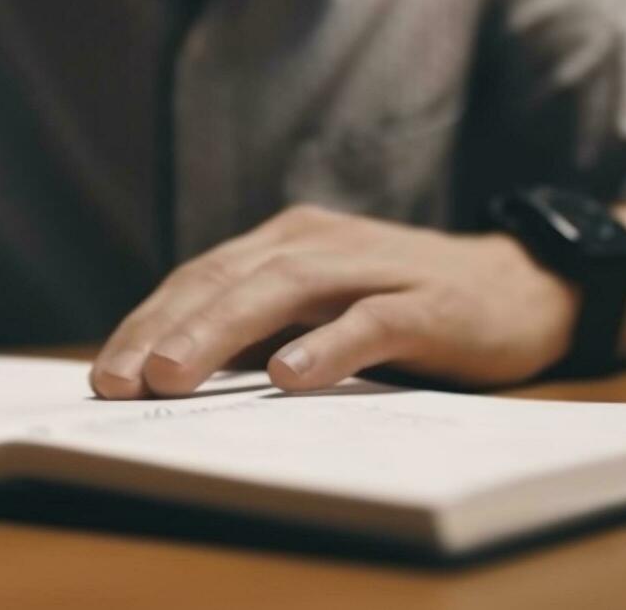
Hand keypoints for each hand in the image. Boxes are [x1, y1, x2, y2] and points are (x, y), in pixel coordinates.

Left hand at [90, 205, 579, 397]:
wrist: (521, 288)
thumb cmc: (406, 308)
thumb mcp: (321, 312)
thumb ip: (262, 331)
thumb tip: (176, 375)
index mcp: (287, 243)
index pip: (200, 278)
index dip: (147, 323)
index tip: (105, 375)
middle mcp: (319, 243)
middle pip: (227, 280)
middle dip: (164, 331)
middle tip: (118, 382)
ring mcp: (373, 268)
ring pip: (282, 292)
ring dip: (219, 333)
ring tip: (173, 376)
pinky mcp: (426, 302)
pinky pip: (368, 321)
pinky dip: (327, 346)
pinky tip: (289, 377)